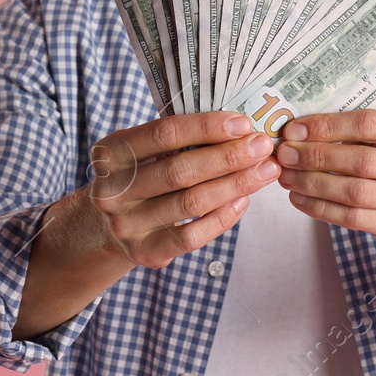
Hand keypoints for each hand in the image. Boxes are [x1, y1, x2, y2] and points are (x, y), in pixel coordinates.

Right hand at [84, 112, 279, 268]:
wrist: (109, 227)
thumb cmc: (141, 176)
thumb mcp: (144, 151)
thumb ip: (179, 139)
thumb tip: (239, 128)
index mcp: (111, 153)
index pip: (164, 134)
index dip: (206, 127)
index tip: (243, 123)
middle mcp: (113, 190)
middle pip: (181, 170)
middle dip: (229, 157)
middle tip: (263, 146)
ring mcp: (127, 224)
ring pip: (192, 202)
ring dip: (235, 185)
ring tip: (266, 171)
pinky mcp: (145, 252)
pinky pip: (192, 236)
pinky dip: (222, 217)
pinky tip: (244, 201)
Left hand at [275, 110, 375, 255]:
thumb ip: (357, 132)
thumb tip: (300, 130)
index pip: (370, 123)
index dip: (328, 126)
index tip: (295, 129)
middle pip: (362, 160)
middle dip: (316, 156)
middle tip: (286, 154)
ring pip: (355, 192)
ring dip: (314, 183)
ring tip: (288, 177)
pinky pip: (353, 218)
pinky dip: (321, 208)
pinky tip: (301, 198)